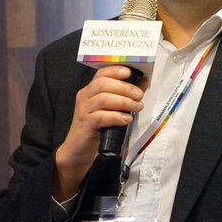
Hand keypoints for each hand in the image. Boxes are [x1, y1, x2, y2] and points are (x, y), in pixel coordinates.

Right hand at [53, 65, 144, 198]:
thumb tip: (142, 83)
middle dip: (125, 87)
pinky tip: (126, 120)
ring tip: (137, 107)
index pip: (101, 74)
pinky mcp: (86, 124)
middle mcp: (84, 97)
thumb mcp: (111, 110)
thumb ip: (123, 96)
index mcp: (90, 91)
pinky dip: (117, 116)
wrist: (78, 151)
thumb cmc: (97, 129)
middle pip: (103, 84)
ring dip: (124, 102)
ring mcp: (83, 110)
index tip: (130, 73)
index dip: (116, 70)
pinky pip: (101, 116)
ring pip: (104, 98)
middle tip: (139, 95)